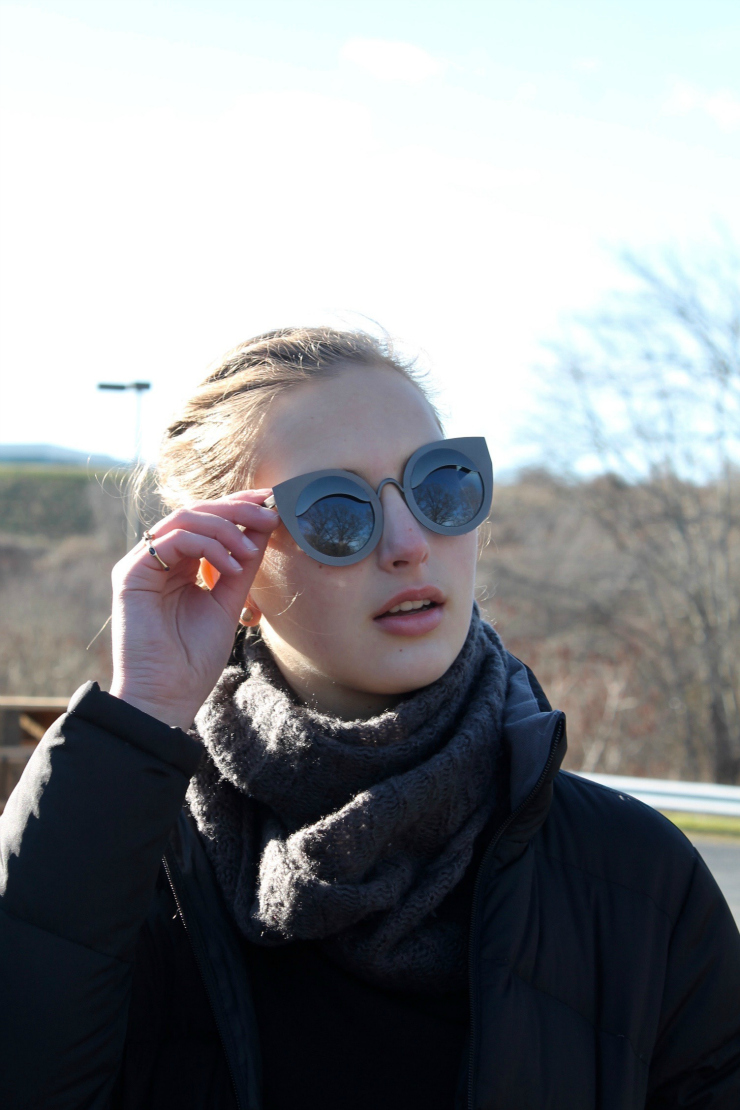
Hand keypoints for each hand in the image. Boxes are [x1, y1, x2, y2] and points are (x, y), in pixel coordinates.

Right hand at [109, 491, 278, 729]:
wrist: (167, 696)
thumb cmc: (194, 658)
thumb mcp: (229, 601)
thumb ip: (242, 564)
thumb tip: (264, 526)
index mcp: (179, 566)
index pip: (208, 521)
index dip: (239, 507)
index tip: (273, 504)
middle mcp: (159, 560)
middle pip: (196, 512)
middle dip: (237, 509)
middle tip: (269, 515)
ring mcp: (142, 564)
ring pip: (184, 519)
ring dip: (225, 528)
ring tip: (249, 552)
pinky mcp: (131, 573)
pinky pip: (171, 540)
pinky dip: (207, 546)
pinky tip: (231, 567)